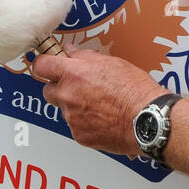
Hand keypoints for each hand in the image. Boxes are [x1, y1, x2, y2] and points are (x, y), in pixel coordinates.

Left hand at [32, 48, 164, 155]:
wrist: (147, 119)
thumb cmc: (134, 90)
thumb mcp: (111, 62)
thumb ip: (84, 57)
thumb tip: (70, 52)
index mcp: (73, 74)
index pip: (41, 66)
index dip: (44, 65)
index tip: (47, 66)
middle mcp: (68, 95)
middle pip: (48, 90)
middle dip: (59, 88)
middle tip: (77, 87)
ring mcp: (71, 117)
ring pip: (63, 109)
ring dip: (74, 106)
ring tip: (98, 105)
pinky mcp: (79, 135)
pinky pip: (75, 126)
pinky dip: (84, 123)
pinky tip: (102, 118)